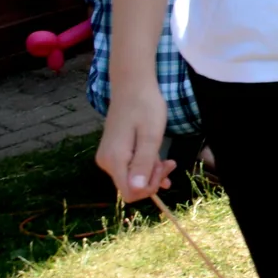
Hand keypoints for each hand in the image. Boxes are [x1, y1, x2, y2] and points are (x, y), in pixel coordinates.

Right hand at [95, 81, 176, 200]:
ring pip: (131, 178)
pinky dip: (146, 167)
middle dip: (153, 179)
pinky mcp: (113, 152)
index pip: (130, 192)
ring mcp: (108, 157)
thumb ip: (144, 163)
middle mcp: (106, 162)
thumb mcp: (151, 135)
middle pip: (130, 187)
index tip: (164, 168)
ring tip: (167, 159)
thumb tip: (137, 190)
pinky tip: (160, 162)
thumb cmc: (145, 106)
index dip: (149, 188)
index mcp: (114, 160)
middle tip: (170, 162)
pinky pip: (130, 168)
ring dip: (152, 173)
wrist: (132, 85)